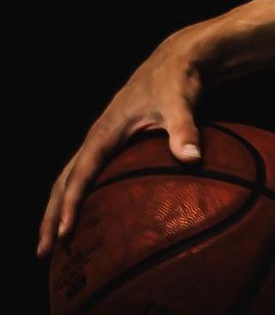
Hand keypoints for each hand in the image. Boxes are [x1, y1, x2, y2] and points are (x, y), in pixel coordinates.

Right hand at [38, 33, 207, 258]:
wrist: (177, 62)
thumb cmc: (177, 82)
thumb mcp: (181, 103)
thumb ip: (184, 129)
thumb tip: (192, 158)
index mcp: (104, 133)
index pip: (80, 175)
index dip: (70, 205)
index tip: (64, 234)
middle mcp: (96, 138)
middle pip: (63, 183)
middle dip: (51, 217)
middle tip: (43, 252)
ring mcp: (102, 142)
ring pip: (70, 180)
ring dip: (58, 211)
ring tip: (54, 244)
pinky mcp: (113, 145)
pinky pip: (87, 176)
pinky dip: (78, 199)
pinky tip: (88, 220)